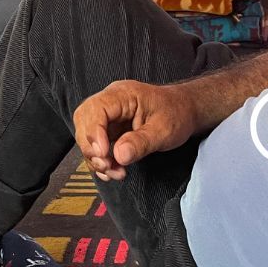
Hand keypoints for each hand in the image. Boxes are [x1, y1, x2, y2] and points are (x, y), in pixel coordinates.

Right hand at [73, 80, 198, 180]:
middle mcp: (110, 102)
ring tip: (115, 172)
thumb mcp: (164, 130)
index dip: (94, 132)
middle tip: (107, 166)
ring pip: (87, 134)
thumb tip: (119, 156)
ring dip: (95, 157)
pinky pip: (96, 144)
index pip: (96, 109)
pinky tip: (112, 171)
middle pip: (84, 121)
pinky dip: (100, 160)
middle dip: (91, 147)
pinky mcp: (109, 129)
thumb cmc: (176, 114)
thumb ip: (141, 142)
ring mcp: (108, 116)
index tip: (103, 154)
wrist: (183, 111)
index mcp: (122, 95)